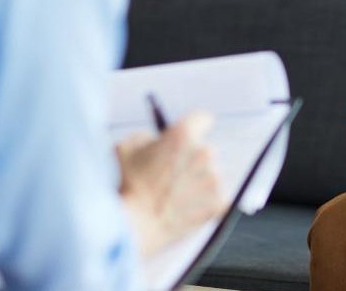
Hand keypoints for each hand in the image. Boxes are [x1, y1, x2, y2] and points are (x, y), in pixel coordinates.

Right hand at [117, 112, 227, 256]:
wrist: (132, 225)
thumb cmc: (125, 185)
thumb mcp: (126, 147)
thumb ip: (148, 137)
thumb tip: (160, 139)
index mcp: (184, 134)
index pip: (202, 119)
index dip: (193, 128)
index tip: (190, 137)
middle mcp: (205, 152)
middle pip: (205, 150)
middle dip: (192, 160)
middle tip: (173, 176)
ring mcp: (215, 178)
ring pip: (211, 176)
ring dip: (198, 182)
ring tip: (174, 197)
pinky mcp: (221, 203)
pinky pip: (218, 199)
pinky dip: (206, 204)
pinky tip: (186, 209)